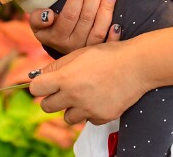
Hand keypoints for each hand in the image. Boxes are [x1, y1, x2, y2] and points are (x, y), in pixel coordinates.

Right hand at [28, 0, 120, 53]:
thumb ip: (38, 18)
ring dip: (106, 9)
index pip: (69, 16)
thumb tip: (49, 14)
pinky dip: (114, 36)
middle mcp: (72, 46)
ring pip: (98, 30)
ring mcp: (86, 50)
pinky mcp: (99, 53)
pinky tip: (118, 24)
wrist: (59, 44)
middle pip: (86, 19)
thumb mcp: (38, 24)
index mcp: (56, 37)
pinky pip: (108, 45)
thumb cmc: (49, 27)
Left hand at [30, 42, 150, 124]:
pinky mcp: (101, 117)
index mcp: (66, 77)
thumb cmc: (109, 55)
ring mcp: (87, 109)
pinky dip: (91, 112)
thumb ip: (58, 66)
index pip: (36, 89)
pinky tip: (100, 97)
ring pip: (67, 117)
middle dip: (52, 99)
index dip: (39, 86)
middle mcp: (74, 95)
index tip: (46, 84)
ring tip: (85, 94)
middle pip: (46, 107)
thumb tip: (39, 76)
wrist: (137, 65)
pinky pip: (88, 120)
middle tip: (64, 90)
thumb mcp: (80, 53)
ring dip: (72, 108)